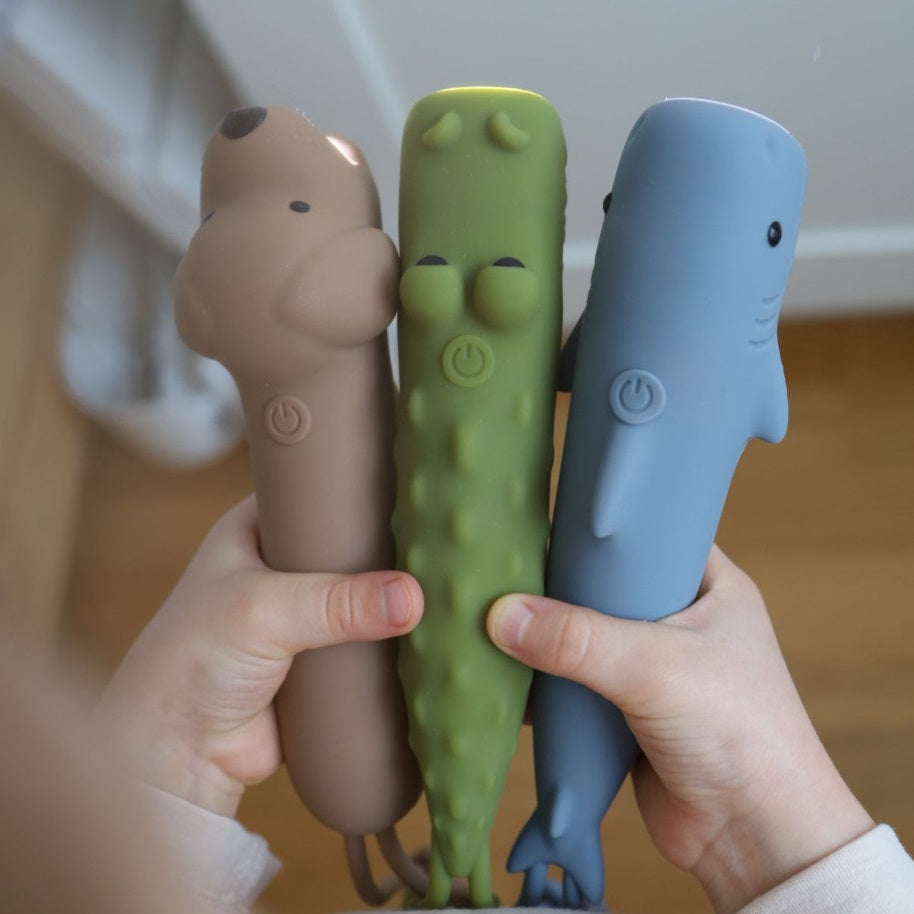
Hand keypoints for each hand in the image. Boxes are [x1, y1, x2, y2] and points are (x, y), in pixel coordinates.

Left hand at [98, 495, 421, 817]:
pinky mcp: (321, 661)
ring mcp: (302, 616)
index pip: (316, 493)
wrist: (177, 755)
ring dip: (391, 601)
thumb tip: (410, 598)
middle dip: (386, 550)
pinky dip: (390, 644)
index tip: (408, 486)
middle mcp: (281, 568)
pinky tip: (428, 633)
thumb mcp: (263, 611)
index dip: (357, 489)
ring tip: (444, 585)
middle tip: (435, 541)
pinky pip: (367, 645)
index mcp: (256, 530)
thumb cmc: (190, 663)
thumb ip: (337, 602)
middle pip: (348, 547)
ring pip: (362, 598)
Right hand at [487, 545, 872, 912]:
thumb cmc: (737, 732)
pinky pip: (573, 684)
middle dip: (556, 583)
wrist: (754, 840)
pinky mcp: (625, 712)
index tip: (542, 514)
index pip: (646, 535)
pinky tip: (500, 670)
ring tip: (486, 610)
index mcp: (708, 586)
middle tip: (501, 563)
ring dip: (543, 636)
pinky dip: (541, 682)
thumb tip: (501, 614)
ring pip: (583, 637)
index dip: (598, 528)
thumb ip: (577, 639)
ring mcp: (652, 668)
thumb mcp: (656, 668)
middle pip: (603, 587)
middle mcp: (679, 620)